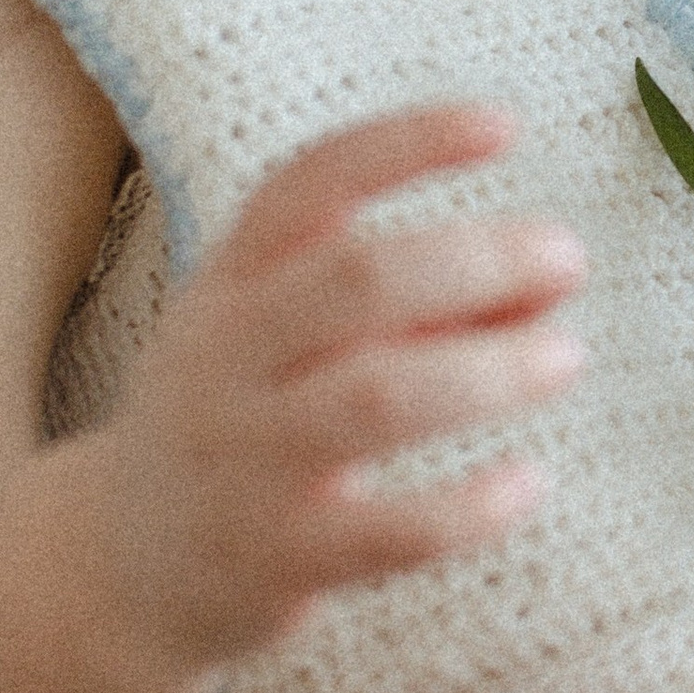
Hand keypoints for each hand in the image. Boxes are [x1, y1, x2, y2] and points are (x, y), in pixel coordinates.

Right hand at [90, 103, 582, 679]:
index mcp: (231, 282)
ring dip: (489, 371)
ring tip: (567, 358)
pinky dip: (468, 506)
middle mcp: (225, 358)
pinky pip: (383, 532)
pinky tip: (528, 484)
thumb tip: (551, 274)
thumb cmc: (247, 421)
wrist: (124, 567)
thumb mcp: (299, 341)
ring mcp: (244, 460)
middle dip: (477, 258)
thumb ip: (417, 302)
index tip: (506, 125)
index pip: (310, 184)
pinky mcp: (273, 559)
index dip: (407, 145)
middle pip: (356, 281)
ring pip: (376, 398)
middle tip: (568, 257)